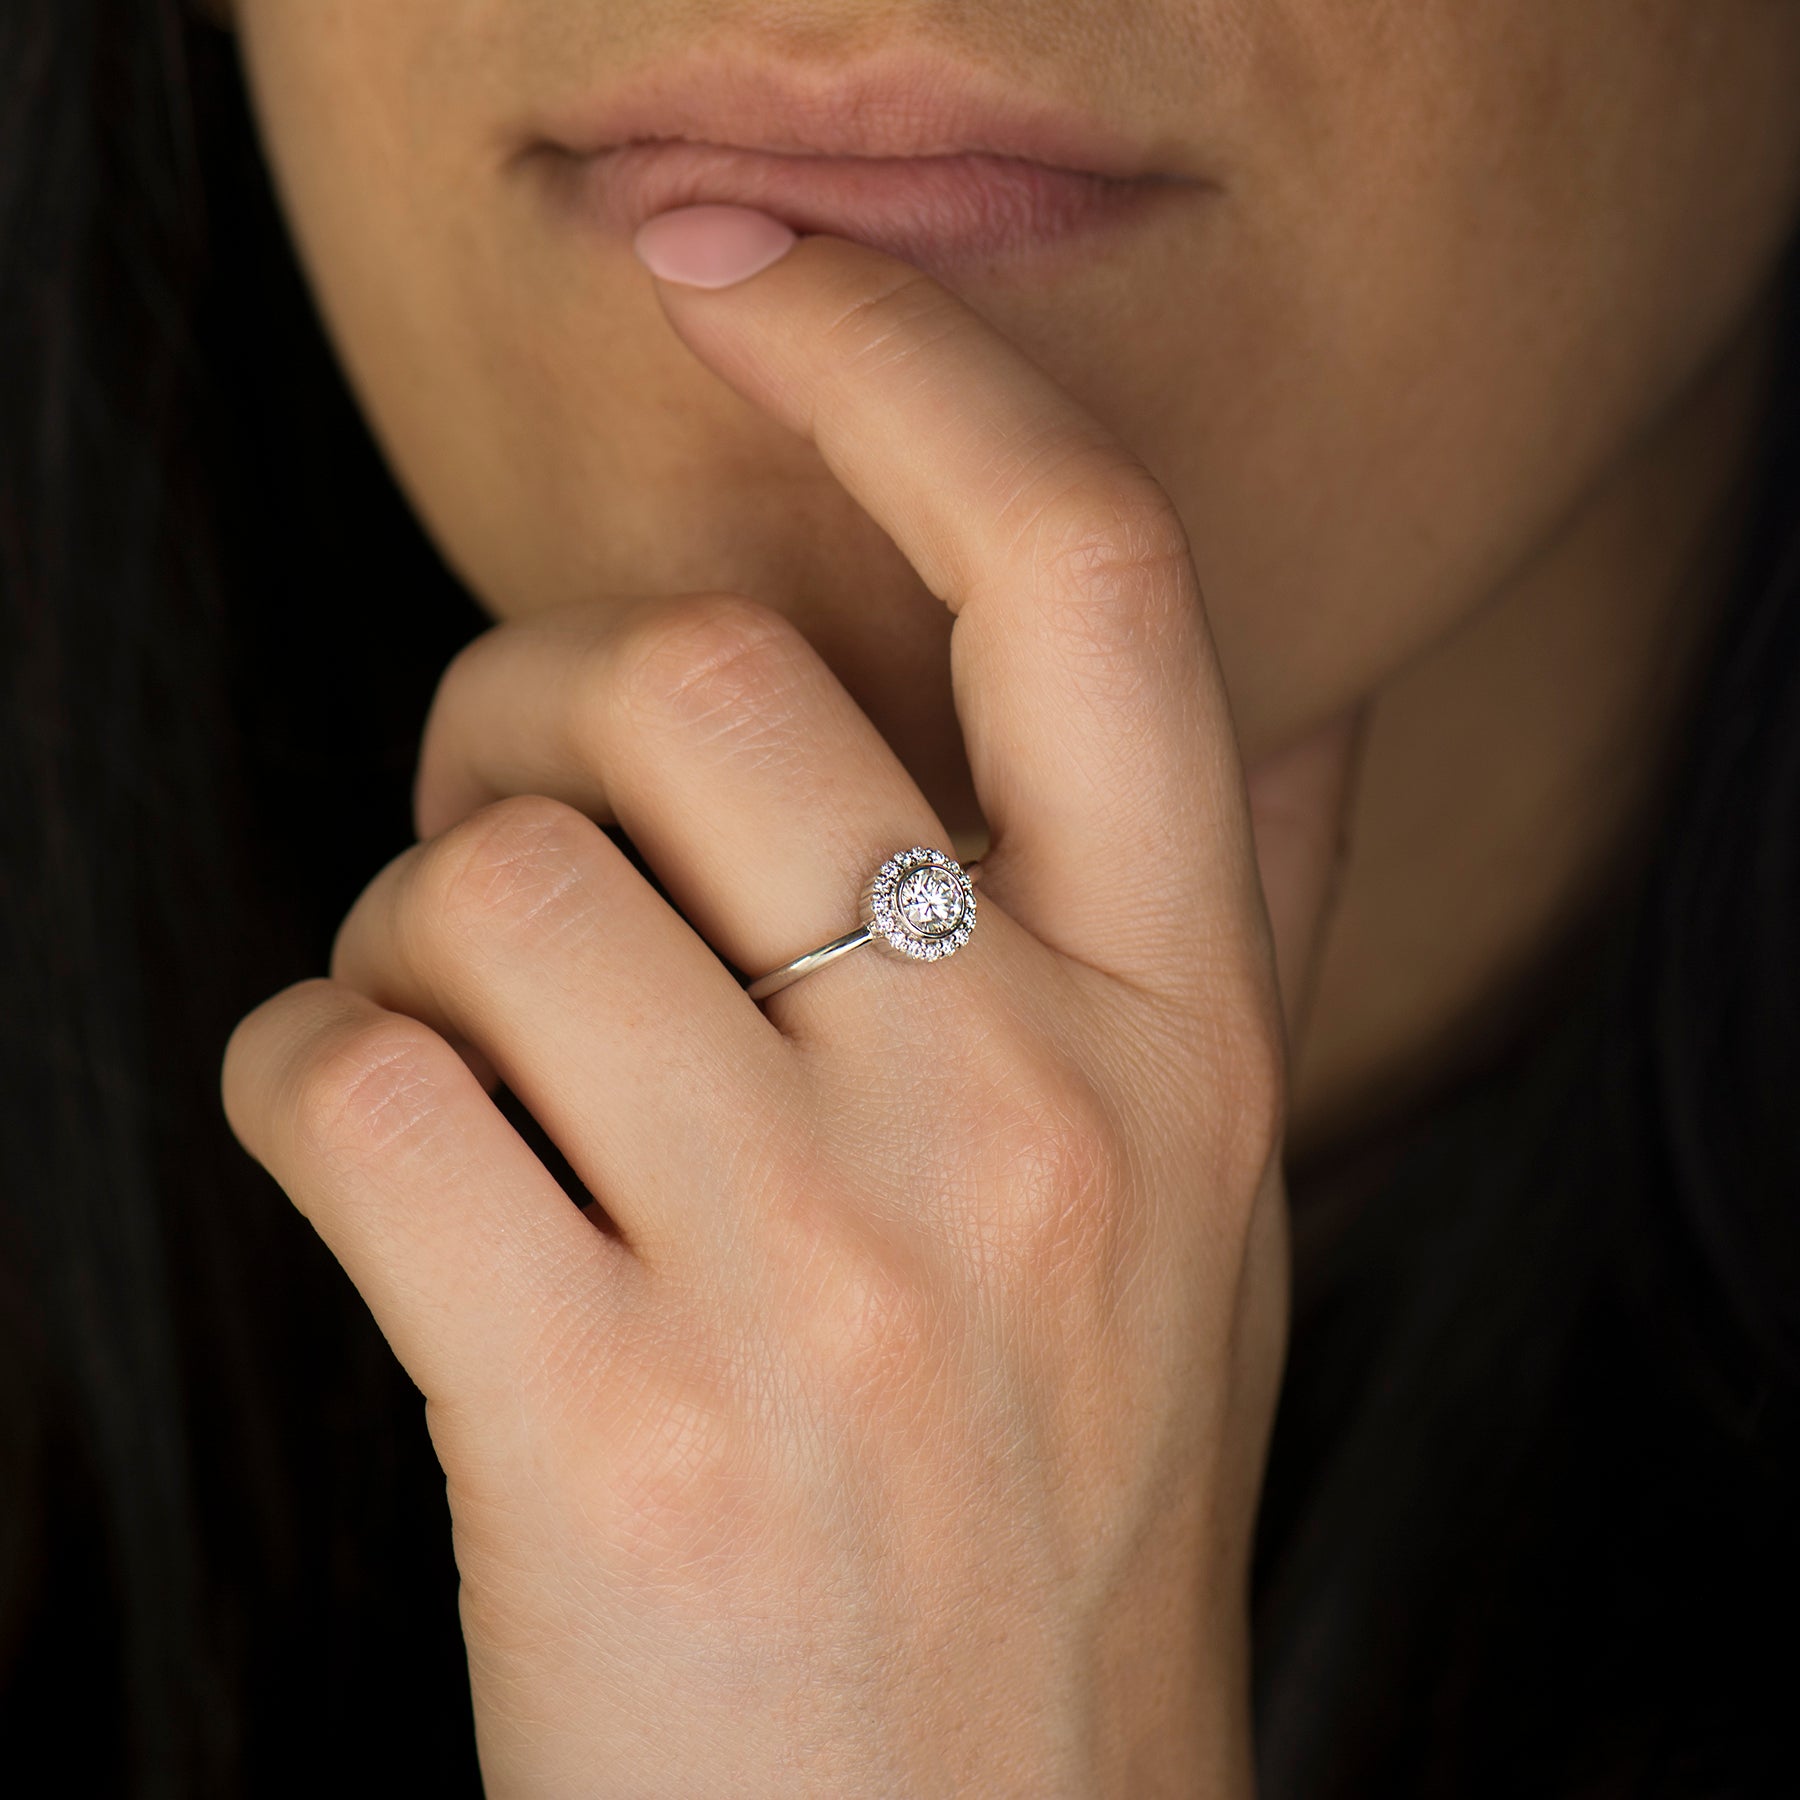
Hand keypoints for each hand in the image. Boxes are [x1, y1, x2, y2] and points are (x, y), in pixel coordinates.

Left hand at [221, 220, 1363, 1798]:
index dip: (900, 362)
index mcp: (1183, 1030)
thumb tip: (1292, 695)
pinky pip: (354, 1083)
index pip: (1084, 581)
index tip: (741, 259)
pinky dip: (309, 1082)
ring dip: (409, 935)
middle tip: (511, 819)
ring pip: (485, 881)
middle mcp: (1028, 1109)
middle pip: (690, 682)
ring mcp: (821, 1270)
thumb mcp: (1200, 1203)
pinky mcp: (603, 1424)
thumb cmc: (1056, 1509)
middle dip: (527, 702)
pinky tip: (381, 1164)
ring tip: (466, 1051)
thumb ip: (1221, 940)